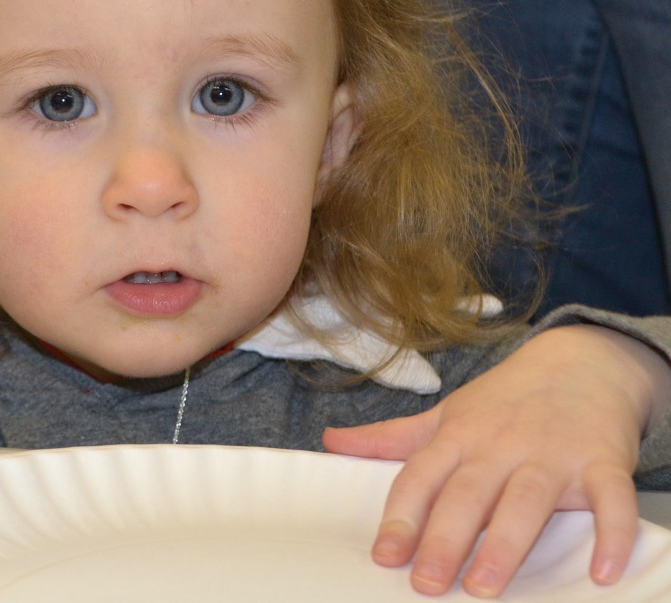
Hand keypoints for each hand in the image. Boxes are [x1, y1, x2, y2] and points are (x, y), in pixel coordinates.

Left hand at [323, 324, 669, 597]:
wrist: (581, 362)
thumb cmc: (505, 400)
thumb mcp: (445, 414)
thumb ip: (390, 437)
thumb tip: (331, 442)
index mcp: (459, 435)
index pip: (422, 477)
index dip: (401, 516)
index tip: (384, 555)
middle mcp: (501, 443)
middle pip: (467, 493)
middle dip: (444, 538)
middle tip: (426, 583)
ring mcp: (552, 452)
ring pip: (526, 499)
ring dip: (506, 544)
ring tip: (483, 586)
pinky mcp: (603, 461)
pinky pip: (610, 499)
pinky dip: (611, 534)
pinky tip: (602, 572)